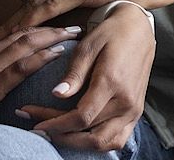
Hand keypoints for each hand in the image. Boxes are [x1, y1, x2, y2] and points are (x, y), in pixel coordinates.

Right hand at [0, 26, 77, 128]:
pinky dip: (40, 58)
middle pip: (25, 34)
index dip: (37, 29)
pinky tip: (56, 54)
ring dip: (53, 37)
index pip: (14, 36)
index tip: (55, 23)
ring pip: (26, 45)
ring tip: (74, 32)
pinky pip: (19, 68)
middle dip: (52, 27)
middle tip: (75, 21)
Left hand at [19, 6, 155, 150]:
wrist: (139, 29)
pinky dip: (96, 143)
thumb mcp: (88, 46)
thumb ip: (74, 73)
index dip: (55, 124)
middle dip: (61, 135)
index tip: (34, 123)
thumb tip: (56, 94)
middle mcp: (126, 101)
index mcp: (113, 82)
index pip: (81, 117)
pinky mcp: (136, 113)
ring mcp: (134, 110)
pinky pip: (116, 139)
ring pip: (104, 143)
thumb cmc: (111, 33)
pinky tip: (78, 135)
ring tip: (56, 133)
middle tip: (39, 128)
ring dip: (78, 144)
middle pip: (90, 135)